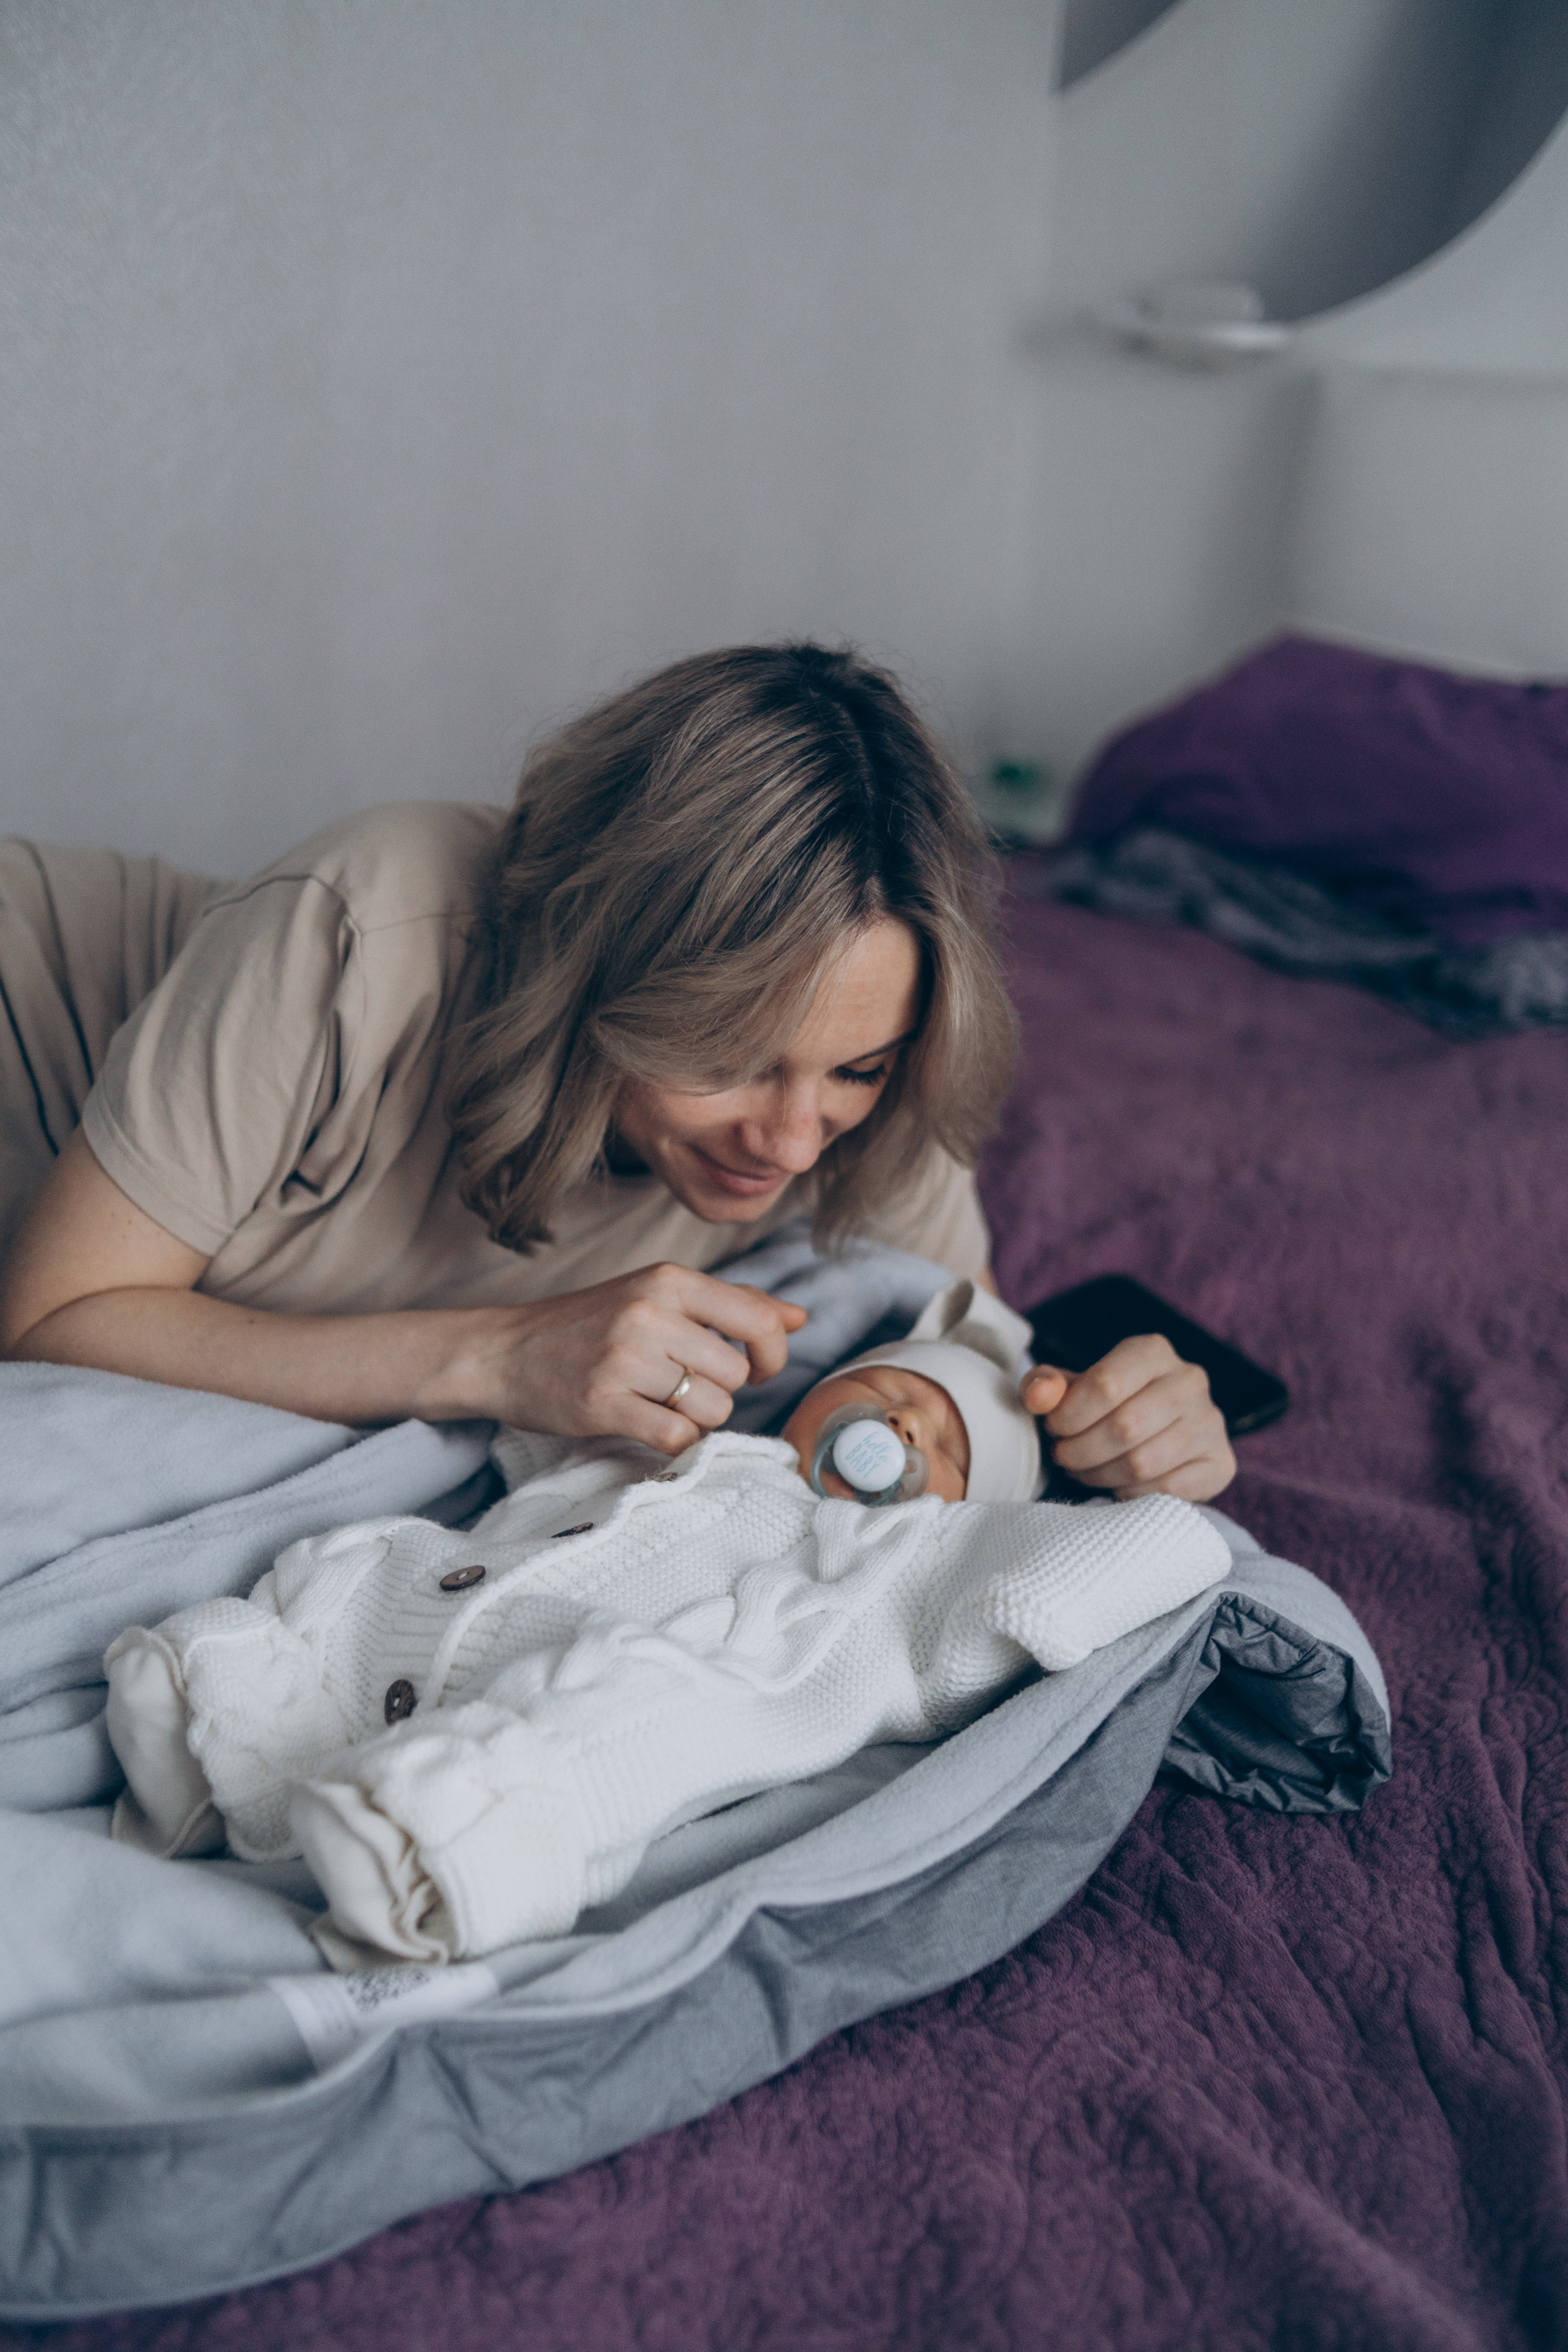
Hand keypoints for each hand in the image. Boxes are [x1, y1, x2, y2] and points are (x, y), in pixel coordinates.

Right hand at [452, 1262, 807, 1454]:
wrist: (502, 1351)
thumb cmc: (588, 1324)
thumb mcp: (657, 1296)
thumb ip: (732, 1305)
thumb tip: (798, 1317)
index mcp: (667, 1280)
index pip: (759, 1320)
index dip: (772, 1354)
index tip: (757, 1368)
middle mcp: (649, 1314)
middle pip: (735, 1375)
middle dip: (720, 1391)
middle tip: (683, 1386)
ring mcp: (624, 1360)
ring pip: (712, 1409)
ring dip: (697, 1419)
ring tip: (661, 1404)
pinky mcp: (601, 1404)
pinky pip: (676, 1437)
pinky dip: (674, 1442)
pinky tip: (649, 1424)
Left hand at [1020, 1335, 1235, 1501]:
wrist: (1153, 1433)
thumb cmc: (1102, 1407)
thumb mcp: (1069, 1388)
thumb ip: (1044, 1386)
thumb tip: (1038, 1396)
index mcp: (1153, 1351)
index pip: (1106, 1383)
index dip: (1069, 1415)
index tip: (1054, 1429)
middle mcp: (1190, 1381)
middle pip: (1125, 1427)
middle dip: (1081, 1450)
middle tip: (1065, 1457)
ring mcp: (1210, 1423)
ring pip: (1144, 1462)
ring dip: (1101, 1474)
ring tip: (1085, 1470)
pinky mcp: (1220, 1464)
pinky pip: (1168, 1489)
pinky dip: (1132, 1493)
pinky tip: (1118, 1484)